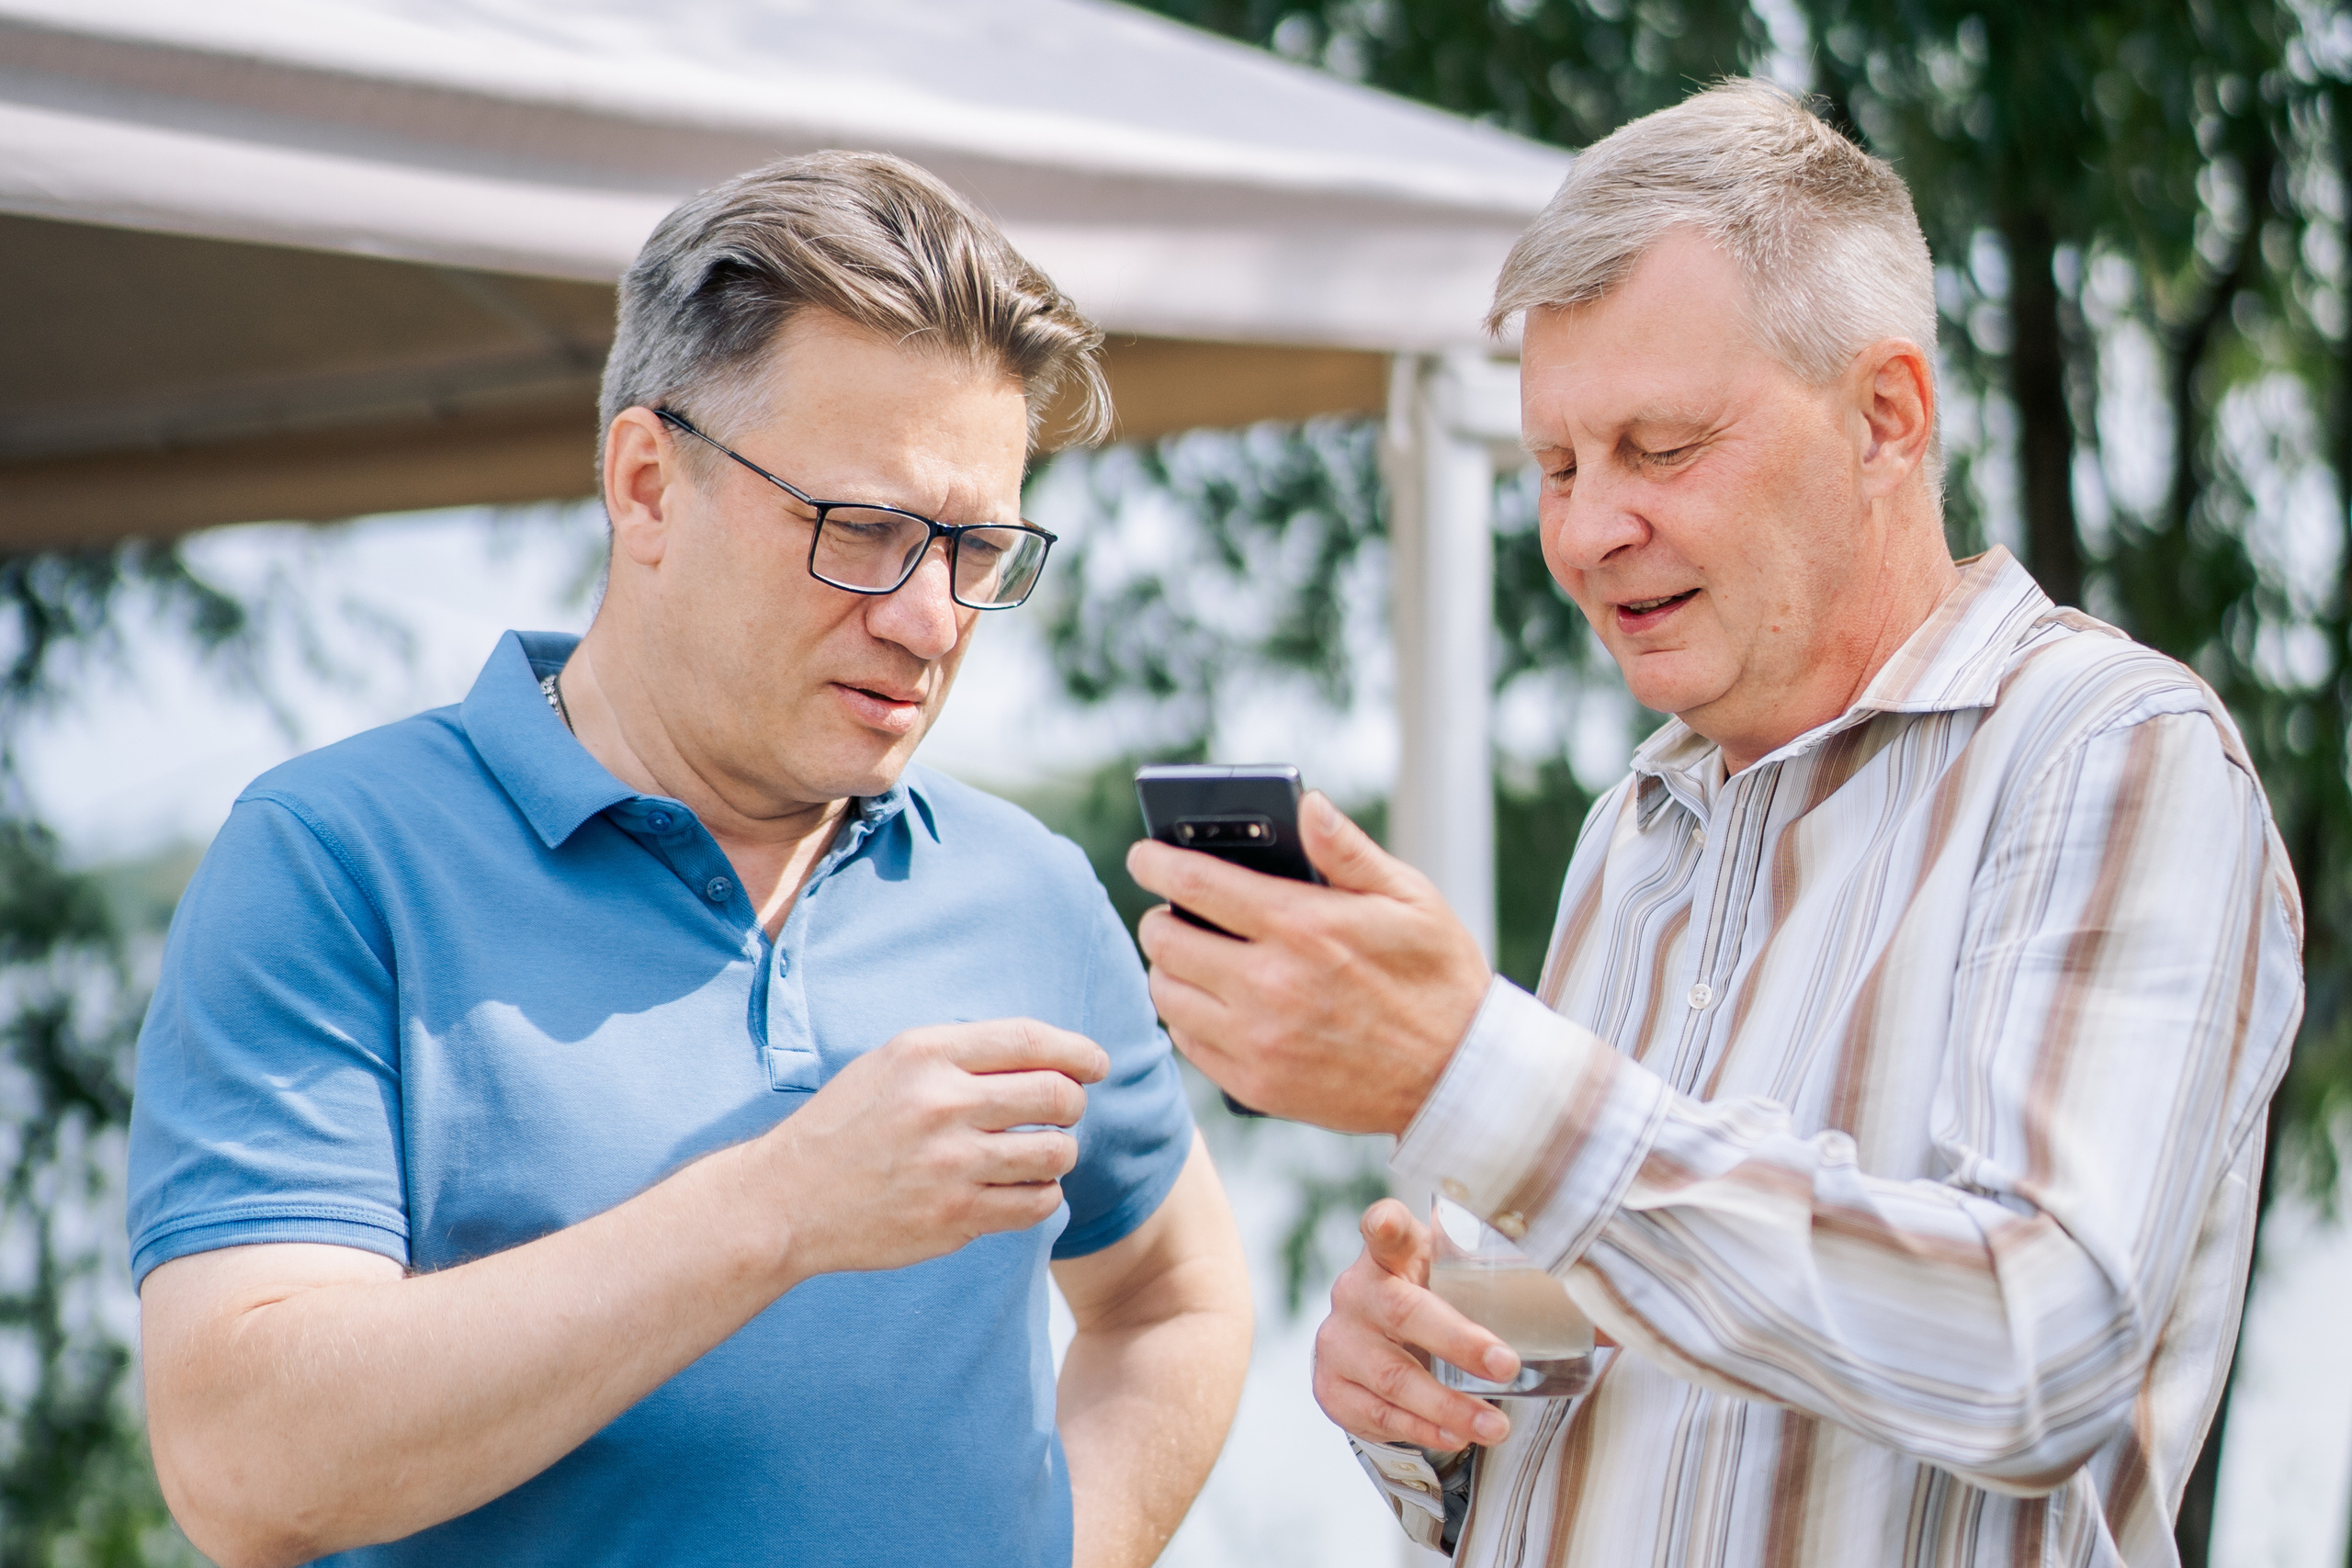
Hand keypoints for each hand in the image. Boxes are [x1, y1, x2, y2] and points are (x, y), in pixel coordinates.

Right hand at [761, 1019, 1107, 1277]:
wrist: (787, 1198)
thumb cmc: (847, 1125)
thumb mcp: (892, 1063)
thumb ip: (961, 1054)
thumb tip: (1047, 1055)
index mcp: (926, 1053)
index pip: (1031, 1040)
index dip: (1078, 1050)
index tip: (1096, 1064)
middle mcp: (941, 1103)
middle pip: (1057, 1095)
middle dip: (1074, 1103)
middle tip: (1064, 1113)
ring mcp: (950, 1164)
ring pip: (1056, 1152)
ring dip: (1059, 1153)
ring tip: (1037, 1155)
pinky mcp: (955, 1216)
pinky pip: (1037, 1203)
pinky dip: (1042, 1195)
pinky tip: (1020, 1189)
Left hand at [1126, 791, 1488, 1133]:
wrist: (1459, 1078)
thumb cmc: (1437, 978)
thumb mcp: (1410, 898)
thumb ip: (1348, 850)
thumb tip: (1307, 804)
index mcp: (1304, 927)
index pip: (1197, 883)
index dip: (1157, 863)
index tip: (1144, 855)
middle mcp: (1271, 985)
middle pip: (1165, 939)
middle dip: (1162, 916)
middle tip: (1176, 912)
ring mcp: (1259, 1040)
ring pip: (1166, 992)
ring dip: (1169, 968)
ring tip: (1193, 956)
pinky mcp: (1256, 1084)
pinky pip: (1187, 1042)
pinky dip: (1188, 1016)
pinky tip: (1213, 1002)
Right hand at [1314, 1199, 1515, 1449]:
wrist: (1373, 1346)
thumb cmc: (1432, 1303)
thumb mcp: (1459, 1281)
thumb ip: (1514, 1283)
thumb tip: (1606, 1322)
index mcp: (1392, 1254)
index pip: (1384, 1228)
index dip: (1384, 1224)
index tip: (1386, 1223)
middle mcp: (1357, 1291)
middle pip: (1403, 1313)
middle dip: (1459, 1343)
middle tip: (1508, 1366)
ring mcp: (1338, 1341)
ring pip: (1394, 1378)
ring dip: (1449, 1407)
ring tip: (1496, 1426)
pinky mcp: (1330, 1386)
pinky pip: (1378, 1416)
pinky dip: (1421, 1430)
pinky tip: (1454, 1436)